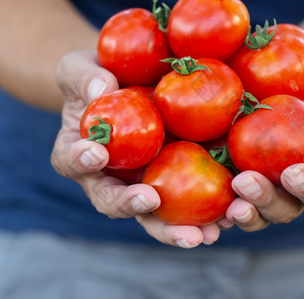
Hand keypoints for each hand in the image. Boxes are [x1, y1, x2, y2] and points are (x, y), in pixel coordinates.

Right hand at [50, 51, 220, 247]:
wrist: (126, 81)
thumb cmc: (96, 75)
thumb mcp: (81, 67)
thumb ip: (85, 77)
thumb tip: (102, 88)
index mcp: (78, 152)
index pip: (72, 161)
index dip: (81, 160)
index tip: (96, 153)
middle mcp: (107, 178)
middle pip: (113, 201)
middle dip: (131, 206)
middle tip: (149, 200)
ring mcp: (142, 183)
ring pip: (154, 215)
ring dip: (174, 229)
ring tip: (200, 235)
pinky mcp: (174, 182)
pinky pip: (189, 204)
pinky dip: (208, 215)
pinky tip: (231, 216)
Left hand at [225, 67, 303, 230]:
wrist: (282, 78)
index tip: (294, 172)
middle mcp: (285, 191)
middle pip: (281, 210)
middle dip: (265, 202)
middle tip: (247, 182)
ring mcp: (255, 187)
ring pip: (250, 213)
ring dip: (240, 213)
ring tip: (227, 204)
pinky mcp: (225, 176)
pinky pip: (218, 199)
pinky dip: (211, 208)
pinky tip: (201, 203)